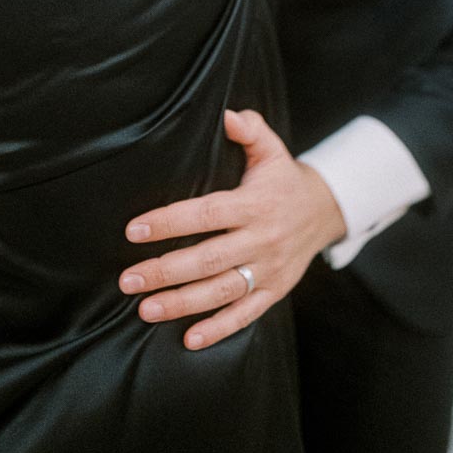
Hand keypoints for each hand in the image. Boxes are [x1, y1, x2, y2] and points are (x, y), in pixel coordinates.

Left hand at [118, 109, 345, 349]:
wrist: (326, 211)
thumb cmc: (283, 178)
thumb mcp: (271, 148)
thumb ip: (249, 129)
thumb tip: (226, 114)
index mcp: (254, 204)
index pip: (206, 214)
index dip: (169, 222)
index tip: (134, 230)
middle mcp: (261, 239)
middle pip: (207, 259)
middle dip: (165, 271)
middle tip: (127, 279)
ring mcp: (269, 270)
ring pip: (221, 292)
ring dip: (181, 304)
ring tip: (144, 309)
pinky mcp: (275, 291)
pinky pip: (245, 315)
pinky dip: (219, 329)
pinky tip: (188, 339)